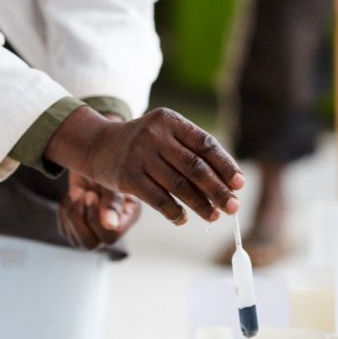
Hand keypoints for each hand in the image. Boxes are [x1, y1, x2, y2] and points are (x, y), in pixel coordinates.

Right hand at [45, 105, 243, 225]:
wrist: (98, 145)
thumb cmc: (143, 143)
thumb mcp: (164, 134)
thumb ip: (192, 151)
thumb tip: (229, 182)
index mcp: (169, 120)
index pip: (205, 143)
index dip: (225, 165)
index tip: (239, 184)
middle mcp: (154, 135)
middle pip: (195, 166)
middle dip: (218, 189)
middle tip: (233, 206)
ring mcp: (139, 156)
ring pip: (179, 185)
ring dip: (200, 204)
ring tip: (214, 215)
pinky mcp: (128, 177)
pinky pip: (159, 199)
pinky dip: (175, 212)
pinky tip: (184, 218)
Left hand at [58, 171, 140, 249]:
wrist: (94, 156)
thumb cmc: (108, 164)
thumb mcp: (113, 179)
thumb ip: (113, 201)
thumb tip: (110, 225)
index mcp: (126, 218)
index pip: (110, 236)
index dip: (96, 218)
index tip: (90, 194)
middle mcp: (111, 230)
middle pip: (91, 244)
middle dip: (80, 218)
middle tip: (82, 193)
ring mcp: (93, 232)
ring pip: (76, 241)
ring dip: (71, 213)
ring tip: (77, 190)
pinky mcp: (77, 229)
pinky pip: (65, 230)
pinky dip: (64, 210)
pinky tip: (73, 195)